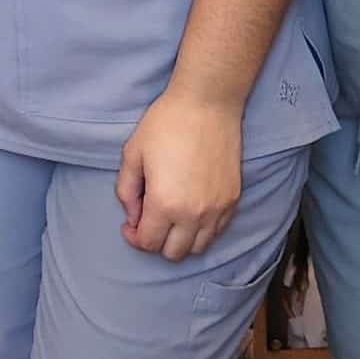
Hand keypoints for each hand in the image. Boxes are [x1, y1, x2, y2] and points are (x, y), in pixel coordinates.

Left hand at [115, 83, 242, 260]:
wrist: (207, 105)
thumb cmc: (166, 124)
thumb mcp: (132, 154)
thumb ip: (126, 191)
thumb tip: (132, 216)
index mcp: (164, 203)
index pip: (148, 243)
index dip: (134, 237)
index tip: (130, 224)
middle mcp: (194, 214)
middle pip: (173, 253)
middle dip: (155, 242)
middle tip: (147, 221)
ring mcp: (217, 209)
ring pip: (198, 248)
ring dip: (180, 240)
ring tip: (170, 217)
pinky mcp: (232, 200)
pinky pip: (216, 232)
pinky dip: (201, 231)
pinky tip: (190, 211)